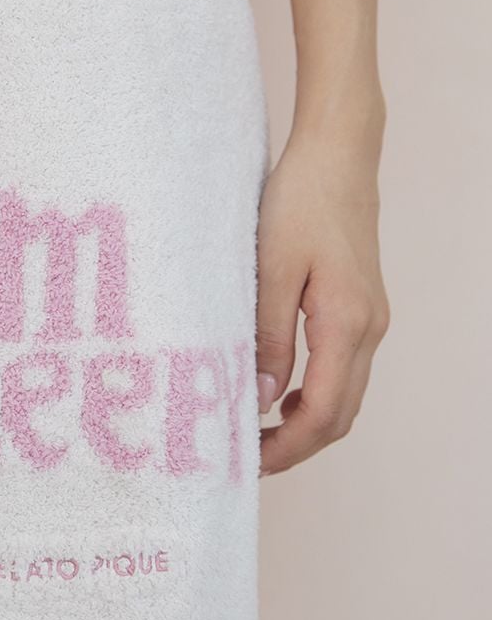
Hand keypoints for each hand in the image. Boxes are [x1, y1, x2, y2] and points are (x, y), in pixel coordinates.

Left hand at [255, 100, 389, 474]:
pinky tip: (282, 393)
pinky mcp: (362, 309)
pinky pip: (344, 371)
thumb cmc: (300, 202)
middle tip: (247, 459)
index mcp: (347, 324)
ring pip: (345, 397)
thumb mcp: (271, 270)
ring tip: (257, 433)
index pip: (323, 413)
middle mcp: (369, 329)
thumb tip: (261, 398)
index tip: (248, 464)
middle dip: (296, 446)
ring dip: (306, 425)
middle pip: (340, 416)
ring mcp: (372, 321)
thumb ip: (267, 338)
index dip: (287, 448)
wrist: (337, 155)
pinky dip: (315, 396)